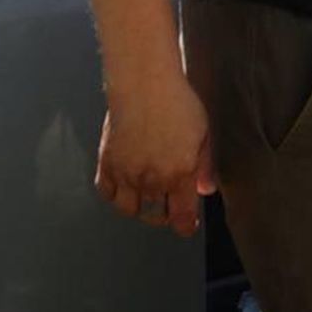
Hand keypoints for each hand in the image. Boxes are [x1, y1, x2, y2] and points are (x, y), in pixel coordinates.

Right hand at [94, 74, 216, 237]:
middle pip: (154, 215)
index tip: (187, 227)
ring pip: (129, 209)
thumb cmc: (179, 104)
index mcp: (178, 175)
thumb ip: (205, 167)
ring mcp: (125, 173)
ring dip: (140, 209)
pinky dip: (116, 196)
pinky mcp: (106, 163)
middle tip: (170, 208)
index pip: (180, 216)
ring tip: (149, 200)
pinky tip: (126, 188)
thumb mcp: (204, 135)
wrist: (144, 85)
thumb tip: (205, 190)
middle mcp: (149, 180)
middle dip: (165, 216)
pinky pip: (106, 193)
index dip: (185, 226)